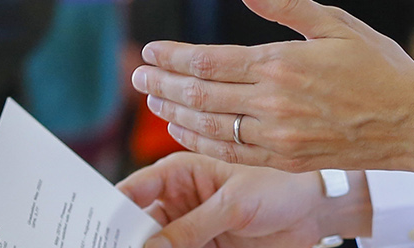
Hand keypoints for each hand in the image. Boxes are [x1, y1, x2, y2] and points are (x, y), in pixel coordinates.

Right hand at [117, 154, 349, 247]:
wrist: (317, 212)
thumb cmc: (279, 187)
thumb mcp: (234, 205)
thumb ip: (190, 227)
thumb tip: (148, 247)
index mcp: (178, 173)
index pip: (132, 192)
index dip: (111, 211)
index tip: (95, 231)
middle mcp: (178, 201)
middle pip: (138, 224)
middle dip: (124, 239)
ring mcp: (190, 228)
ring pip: (155, 245)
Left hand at [130, 0, 413, 194]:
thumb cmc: (380, 68)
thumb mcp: (336, 23)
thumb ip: (285, 4)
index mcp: (282, 65)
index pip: (209, 62)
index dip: (174, 57)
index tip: (151, 51)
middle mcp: (274, 104)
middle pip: (201, 95)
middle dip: (163, 84)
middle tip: (138, 75)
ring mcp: (279, 137)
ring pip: (211, 126)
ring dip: (175, 113)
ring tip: (153, 100)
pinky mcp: (288, 160)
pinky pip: (233, 153)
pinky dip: (202, 142)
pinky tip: (184, 131)